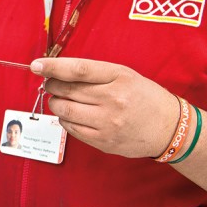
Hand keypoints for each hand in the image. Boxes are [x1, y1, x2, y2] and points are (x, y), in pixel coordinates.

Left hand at [30, 57, 179, 157]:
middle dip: (52, 86)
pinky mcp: (103, 141)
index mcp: (119, 77)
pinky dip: (64, 119)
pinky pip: (71, 128)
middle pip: (66, 90)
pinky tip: (72, 114)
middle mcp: (113, 99)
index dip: (53, 67)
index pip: (78, 69)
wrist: (169, 128)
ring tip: (61, 100)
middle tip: (51, 84)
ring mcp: (108, 123)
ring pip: (64, 110)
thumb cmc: (143, 96)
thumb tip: (56, 72)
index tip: (36, 65)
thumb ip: (92, 73)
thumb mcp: (124, 75)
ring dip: (55, 103)